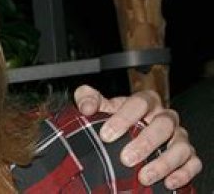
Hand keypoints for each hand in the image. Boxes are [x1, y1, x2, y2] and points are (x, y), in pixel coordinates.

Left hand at [74, 84, 201, 188]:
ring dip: (163, 163)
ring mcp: (178, 137)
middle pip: (163, 125)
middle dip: (145, 143)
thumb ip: (88, 99)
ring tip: (143, 176)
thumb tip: (86, 107)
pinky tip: (167, 182)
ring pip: (180, 146)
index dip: (124, 117)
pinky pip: (193, 163)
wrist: (127, 136)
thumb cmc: (116, 120)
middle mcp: (165, 118)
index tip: (106, 134)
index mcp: (145, 102)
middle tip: (126, 158)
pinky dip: (183, 173)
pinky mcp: (187, 156)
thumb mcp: (100, 107)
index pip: (139, 103)